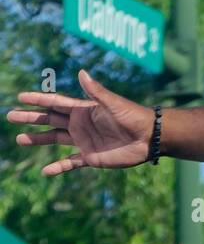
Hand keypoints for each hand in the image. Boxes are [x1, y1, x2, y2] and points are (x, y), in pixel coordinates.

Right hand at [7, 69, 155, 175]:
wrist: (150, 137)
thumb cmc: (133, 117)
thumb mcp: (113, 103)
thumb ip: (95, 91)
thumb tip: (81, 72)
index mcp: (84, 110)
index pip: (56, 103)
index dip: (39, 100)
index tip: (21, 97)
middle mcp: (81, 124)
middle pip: (50, 120)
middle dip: (31, 118)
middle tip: (11, 116)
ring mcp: (84, 140)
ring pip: (55, 139)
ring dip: (38, 139)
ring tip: (20, 139)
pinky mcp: (91, 157)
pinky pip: (70, 163)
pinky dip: (58, 167)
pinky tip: (45, 171)